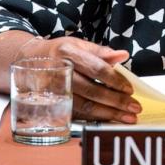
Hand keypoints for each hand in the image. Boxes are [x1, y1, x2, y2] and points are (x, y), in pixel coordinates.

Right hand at [17, 36, 138, 123]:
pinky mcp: (53, 104)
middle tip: (134, 107)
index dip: (115, 80)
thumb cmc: (59, 52)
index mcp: (68, 54)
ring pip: (85, 106)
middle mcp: (60, 73)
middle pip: (92, 90)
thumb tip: (123, 55)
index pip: (97, 68)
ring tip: (127, 117)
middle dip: (116, 101)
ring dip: (109, 114)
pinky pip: (78, 114)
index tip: (129, 89)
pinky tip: (110, 119)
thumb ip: (101, 52)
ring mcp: (55, 91)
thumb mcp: (78, 44)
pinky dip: (96, 118)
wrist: (30, 61)